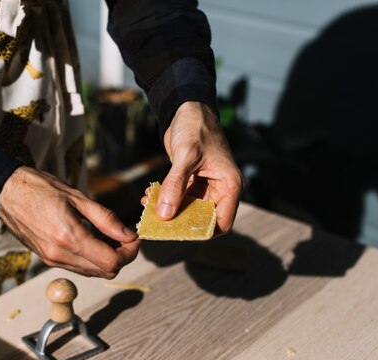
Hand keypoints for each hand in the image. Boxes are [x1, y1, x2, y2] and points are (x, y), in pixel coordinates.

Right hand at [0, 166, 139, 277]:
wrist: (5, 193)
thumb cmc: (40, 188)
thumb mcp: (77, 197)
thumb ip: (105, 218)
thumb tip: (128, 235)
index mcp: (69, 237)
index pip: (112, 261)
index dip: (130, 252)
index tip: (134, 238)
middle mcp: (60, 254)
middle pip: (105, 271)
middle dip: (122, 257)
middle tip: (125, 237)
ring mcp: (52, 260)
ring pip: (93, 273)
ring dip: (107, 259)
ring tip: (110, 237)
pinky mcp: (47, 259)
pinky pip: (78, 268)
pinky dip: (92, 259)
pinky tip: (93, 240)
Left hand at [143, 101, 243, 233]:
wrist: (188, 109)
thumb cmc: (195, 127)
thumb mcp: (185, 156)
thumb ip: (175, 185)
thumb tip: (164, 215)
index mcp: (230, 185)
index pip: (222, 222)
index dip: (203, 231)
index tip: (178, 232)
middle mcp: (221, 189)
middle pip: (202, 218)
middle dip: (179, 221)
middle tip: (156, 220)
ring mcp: (206, 186)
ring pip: (187, 209)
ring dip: (168, 210)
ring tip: (148, 204)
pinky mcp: (192, 182)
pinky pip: (179, 198)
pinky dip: (165, 199)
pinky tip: (149, 195)